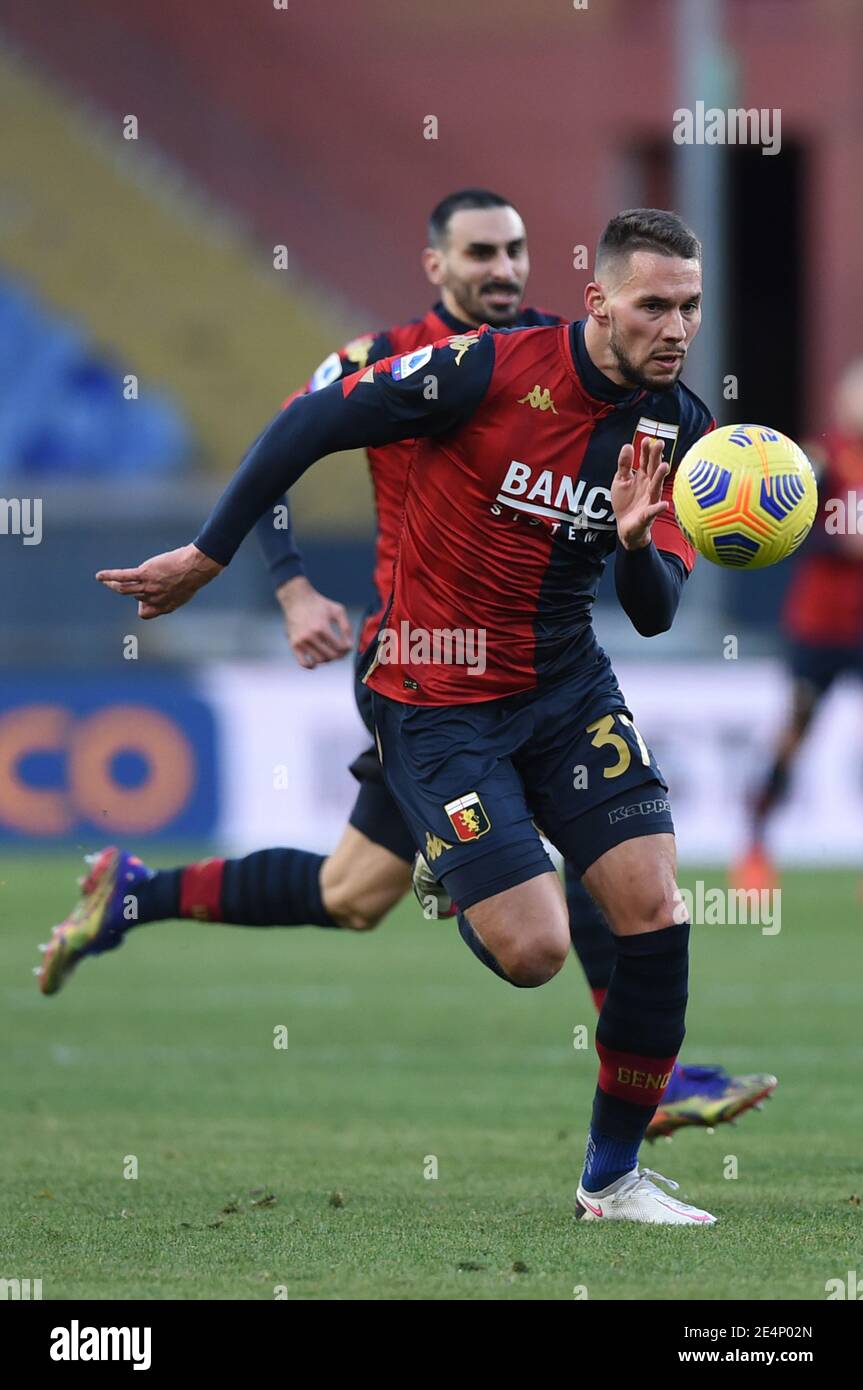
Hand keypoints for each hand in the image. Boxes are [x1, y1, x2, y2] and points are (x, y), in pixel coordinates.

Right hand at [96, 544, 222, 617]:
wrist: (196, 566)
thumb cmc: (193, 576)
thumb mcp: (183, 592)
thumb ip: (170, 597)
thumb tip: (162, 595)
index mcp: (164, 606)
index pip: (145, 613)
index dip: (143, 606)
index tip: (143, 601)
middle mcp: (154, 600)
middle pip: (136, 597)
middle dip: (134, 589)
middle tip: (129, 580)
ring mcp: (148, 587)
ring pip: (124, 589)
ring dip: (113, 585)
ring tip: (105, 581)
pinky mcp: (144, 574)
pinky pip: (123, 577)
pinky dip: (109, 577)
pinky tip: (99, 576)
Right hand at [276, 575, 352, 667]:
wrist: (297, 599)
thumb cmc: (320, 604)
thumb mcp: (337, 610)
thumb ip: (347, 627)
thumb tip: (350, 646)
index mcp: (322, 627)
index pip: (340, 648)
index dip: (347, 649)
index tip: (347, 646)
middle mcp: (310, 636)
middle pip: (331, 656)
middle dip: (339, 655)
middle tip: (341, 651)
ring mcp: (301, 641)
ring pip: (319, 661)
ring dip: (328, 659)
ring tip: (330, 651)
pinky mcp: (294, 644)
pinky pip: (303, 663)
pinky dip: (312, 665)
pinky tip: (316, 661)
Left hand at [611, 436, 668, 549]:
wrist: (625, 527)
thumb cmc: (626, 502)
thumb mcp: (620, 480)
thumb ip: (624, 465)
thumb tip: (628, 445)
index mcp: (642, 477)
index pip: (645, 460)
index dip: (645, 450)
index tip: (646, 439)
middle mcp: (649, 486)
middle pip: (653, 469)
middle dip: (656, 456)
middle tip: (660, 443)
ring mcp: (650, 499)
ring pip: (656, 486)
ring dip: (660, 477)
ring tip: (664, 466)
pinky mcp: (648, 514)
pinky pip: (654, 511)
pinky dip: (658, 508)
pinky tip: (664, 504)